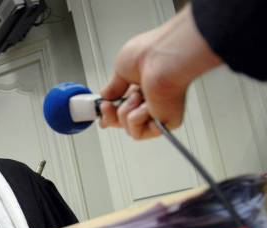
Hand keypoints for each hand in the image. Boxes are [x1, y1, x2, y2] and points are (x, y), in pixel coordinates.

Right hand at [99, 4, 220, 138]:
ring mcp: (158, 112)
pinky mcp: (164, 123)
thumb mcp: (120, 67)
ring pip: (129, 128)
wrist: (165, 61)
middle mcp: (152, 100)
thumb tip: (105, 96)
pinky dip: (136, 120)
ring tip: (136, 97)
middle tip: (107, 106)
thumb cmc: (150, 55)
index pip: (124, 106)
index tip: (102, 108)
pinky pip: (138, 133)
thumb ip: (112, 87)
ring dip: (125, 112)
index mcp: (143, 85)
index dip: (110, 111)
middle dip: (111, 115)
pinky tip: (145, 106)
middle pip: (123, 121)